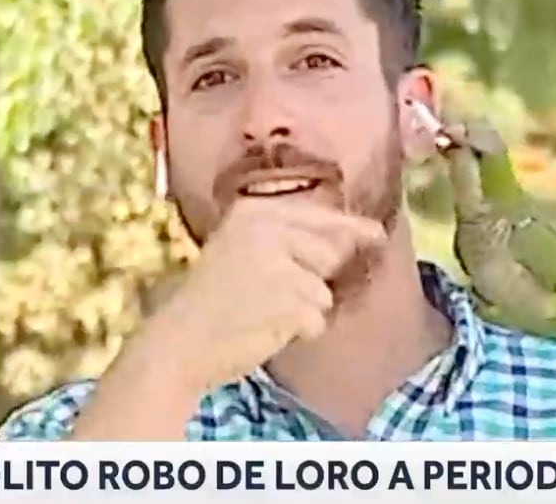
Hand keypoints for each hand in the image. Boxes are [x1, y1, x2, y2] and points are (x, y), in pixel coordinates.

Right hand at [147, 197, 386, 390]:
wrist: (179, 343)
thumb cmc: (213, 299)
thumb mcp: (242, 248)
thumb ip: (289, 237)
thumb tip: (357, 236)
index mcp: (255, 212)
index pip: (320, 215)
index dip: (353, 227)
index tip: (377, 235)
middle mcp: (267, 230)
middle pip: (331, 252)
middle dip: (314, 278)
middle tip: (270, 294)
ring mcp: (279, 266)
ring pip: (324, 291)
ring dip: (303, 309)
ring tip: (262, 312)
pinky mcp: (288, 302)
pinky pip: (317, 319)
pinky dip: (298, 331)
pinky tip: (264, 328)